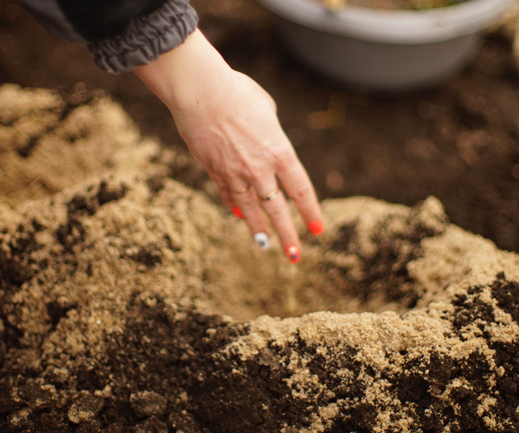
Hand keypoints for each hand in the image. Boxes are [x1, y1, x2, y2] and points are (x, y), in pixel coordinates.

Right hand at [134, 29, 323, 261]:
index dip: (310, 211)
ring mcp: (235, 172)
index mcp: (279, 151)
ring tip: (266, 246)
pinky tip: (240, 216)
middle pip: (277, 209)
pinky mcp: (213, 169)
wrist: (201, 91)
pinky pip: (227, 193)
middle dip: (287, 235)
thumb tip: (267, 145)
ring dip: (258, 229)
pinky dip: (234, 205)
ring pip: (250, 208)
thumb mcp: (267, 110)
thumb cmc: (237, 92)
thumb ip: (271, 133)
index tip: (317, 229)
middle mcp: (259, 168)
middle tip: (295, 256)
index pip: (300, 190)